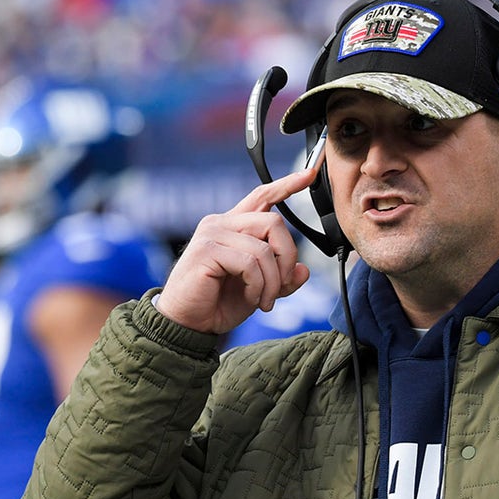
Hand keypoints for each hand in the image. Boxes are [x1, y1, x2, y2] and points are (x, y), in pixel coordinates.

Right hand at [155, 167, 318, 334]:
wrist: (188, 324)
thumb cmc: (218, 304)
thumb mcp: (259, 290)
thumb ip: (281, 279)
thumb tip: (304, 270)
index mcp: (233, 227)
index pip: (262, 196)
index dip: (287, 185)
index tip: (310, 174)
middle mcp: (221, 224)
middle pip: (274, 222)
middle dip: (287, 257)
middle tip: (282, 286)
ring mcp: (212, 234)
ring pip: (264, 248)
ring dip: (273, 281)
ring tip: (264, 301)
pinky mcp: (206, 250)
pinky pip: (250, 263)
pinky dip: (258, 286)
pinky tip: (251, 299)